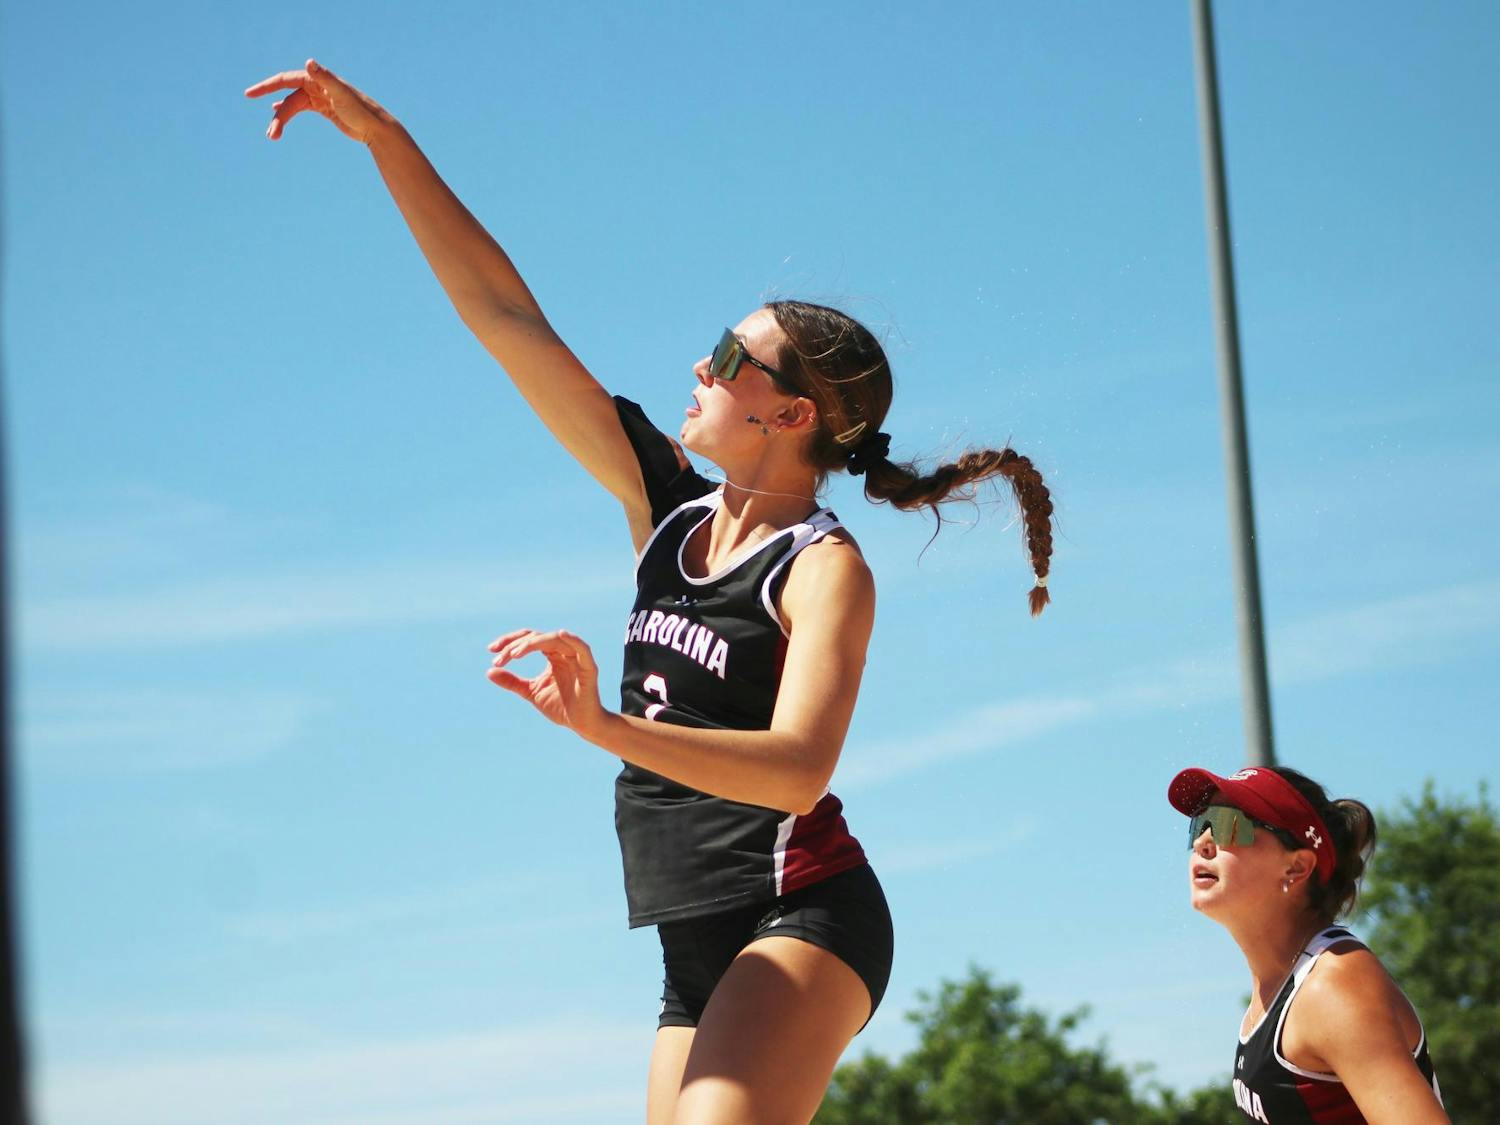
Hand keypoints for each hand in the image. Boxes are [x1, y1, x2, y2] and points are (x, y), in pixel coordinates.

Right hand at [245, 58, 389, 142]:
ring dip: (282, 120)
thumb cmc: (362, 110)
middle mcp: (317, 86)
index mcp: (318, 80)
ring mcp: (320, 97)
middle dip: (278, 117)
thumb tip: (309, 62)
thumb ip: (325, 78)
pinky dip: (289, 111)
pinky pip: (301, 108)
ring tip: (273, 137)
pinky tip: (278, 116)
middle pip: (288, 98)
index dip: (267, 86)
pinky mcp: (325, 109)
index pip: (286, 79)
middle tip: (271, 135)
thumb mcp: (342, 94)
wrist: (378, 127)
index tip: (250, 94)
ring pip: (293, 106)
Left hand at [487, 628, 608, 739]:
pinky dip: (573, 640)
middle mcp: (564, 652)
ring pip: (554, 639)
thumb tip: (489, 671)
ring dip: (532, 644)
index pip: (529, 639)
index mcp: (552, 655)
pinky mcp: (588, 667)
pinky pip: (582, 649)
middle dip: (516, 644)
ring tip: (514, 654)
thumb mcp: (531, 692)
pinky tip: (560, 634)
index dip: (510, 641)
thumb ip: (512, 682)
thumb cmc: (561, 707)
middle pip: (538, 637)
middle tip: (499, 658)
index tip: (491, 650)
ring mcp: (577, 658)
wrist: (582, 724)